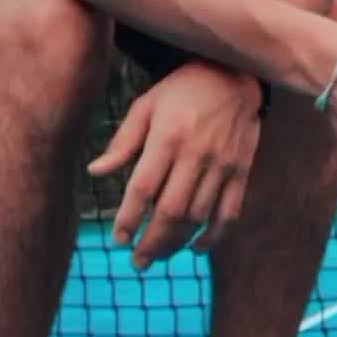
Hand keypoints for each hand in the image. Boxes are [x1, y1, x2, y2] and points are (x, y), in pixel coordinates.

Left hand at [87, 62, 263, 269]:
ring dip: (176, 244)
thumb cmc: (181, 90)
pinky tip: (195, 248)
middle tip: (137, 263)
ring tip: (158, 256)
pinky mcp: (241, 171)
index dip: (128, 219)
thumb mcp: (146, 106)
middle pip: (171, 211)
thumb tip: (95, 172)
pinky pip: (229, 213)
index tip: (118, 239)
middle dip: (151, 243)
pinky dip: (213, 237)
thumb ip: (122, 141)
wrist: (233, 74)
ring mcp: (222, 165)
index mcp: (168, 137)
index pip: (143, 188)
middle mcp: (196, 154)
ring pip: (198, 217)